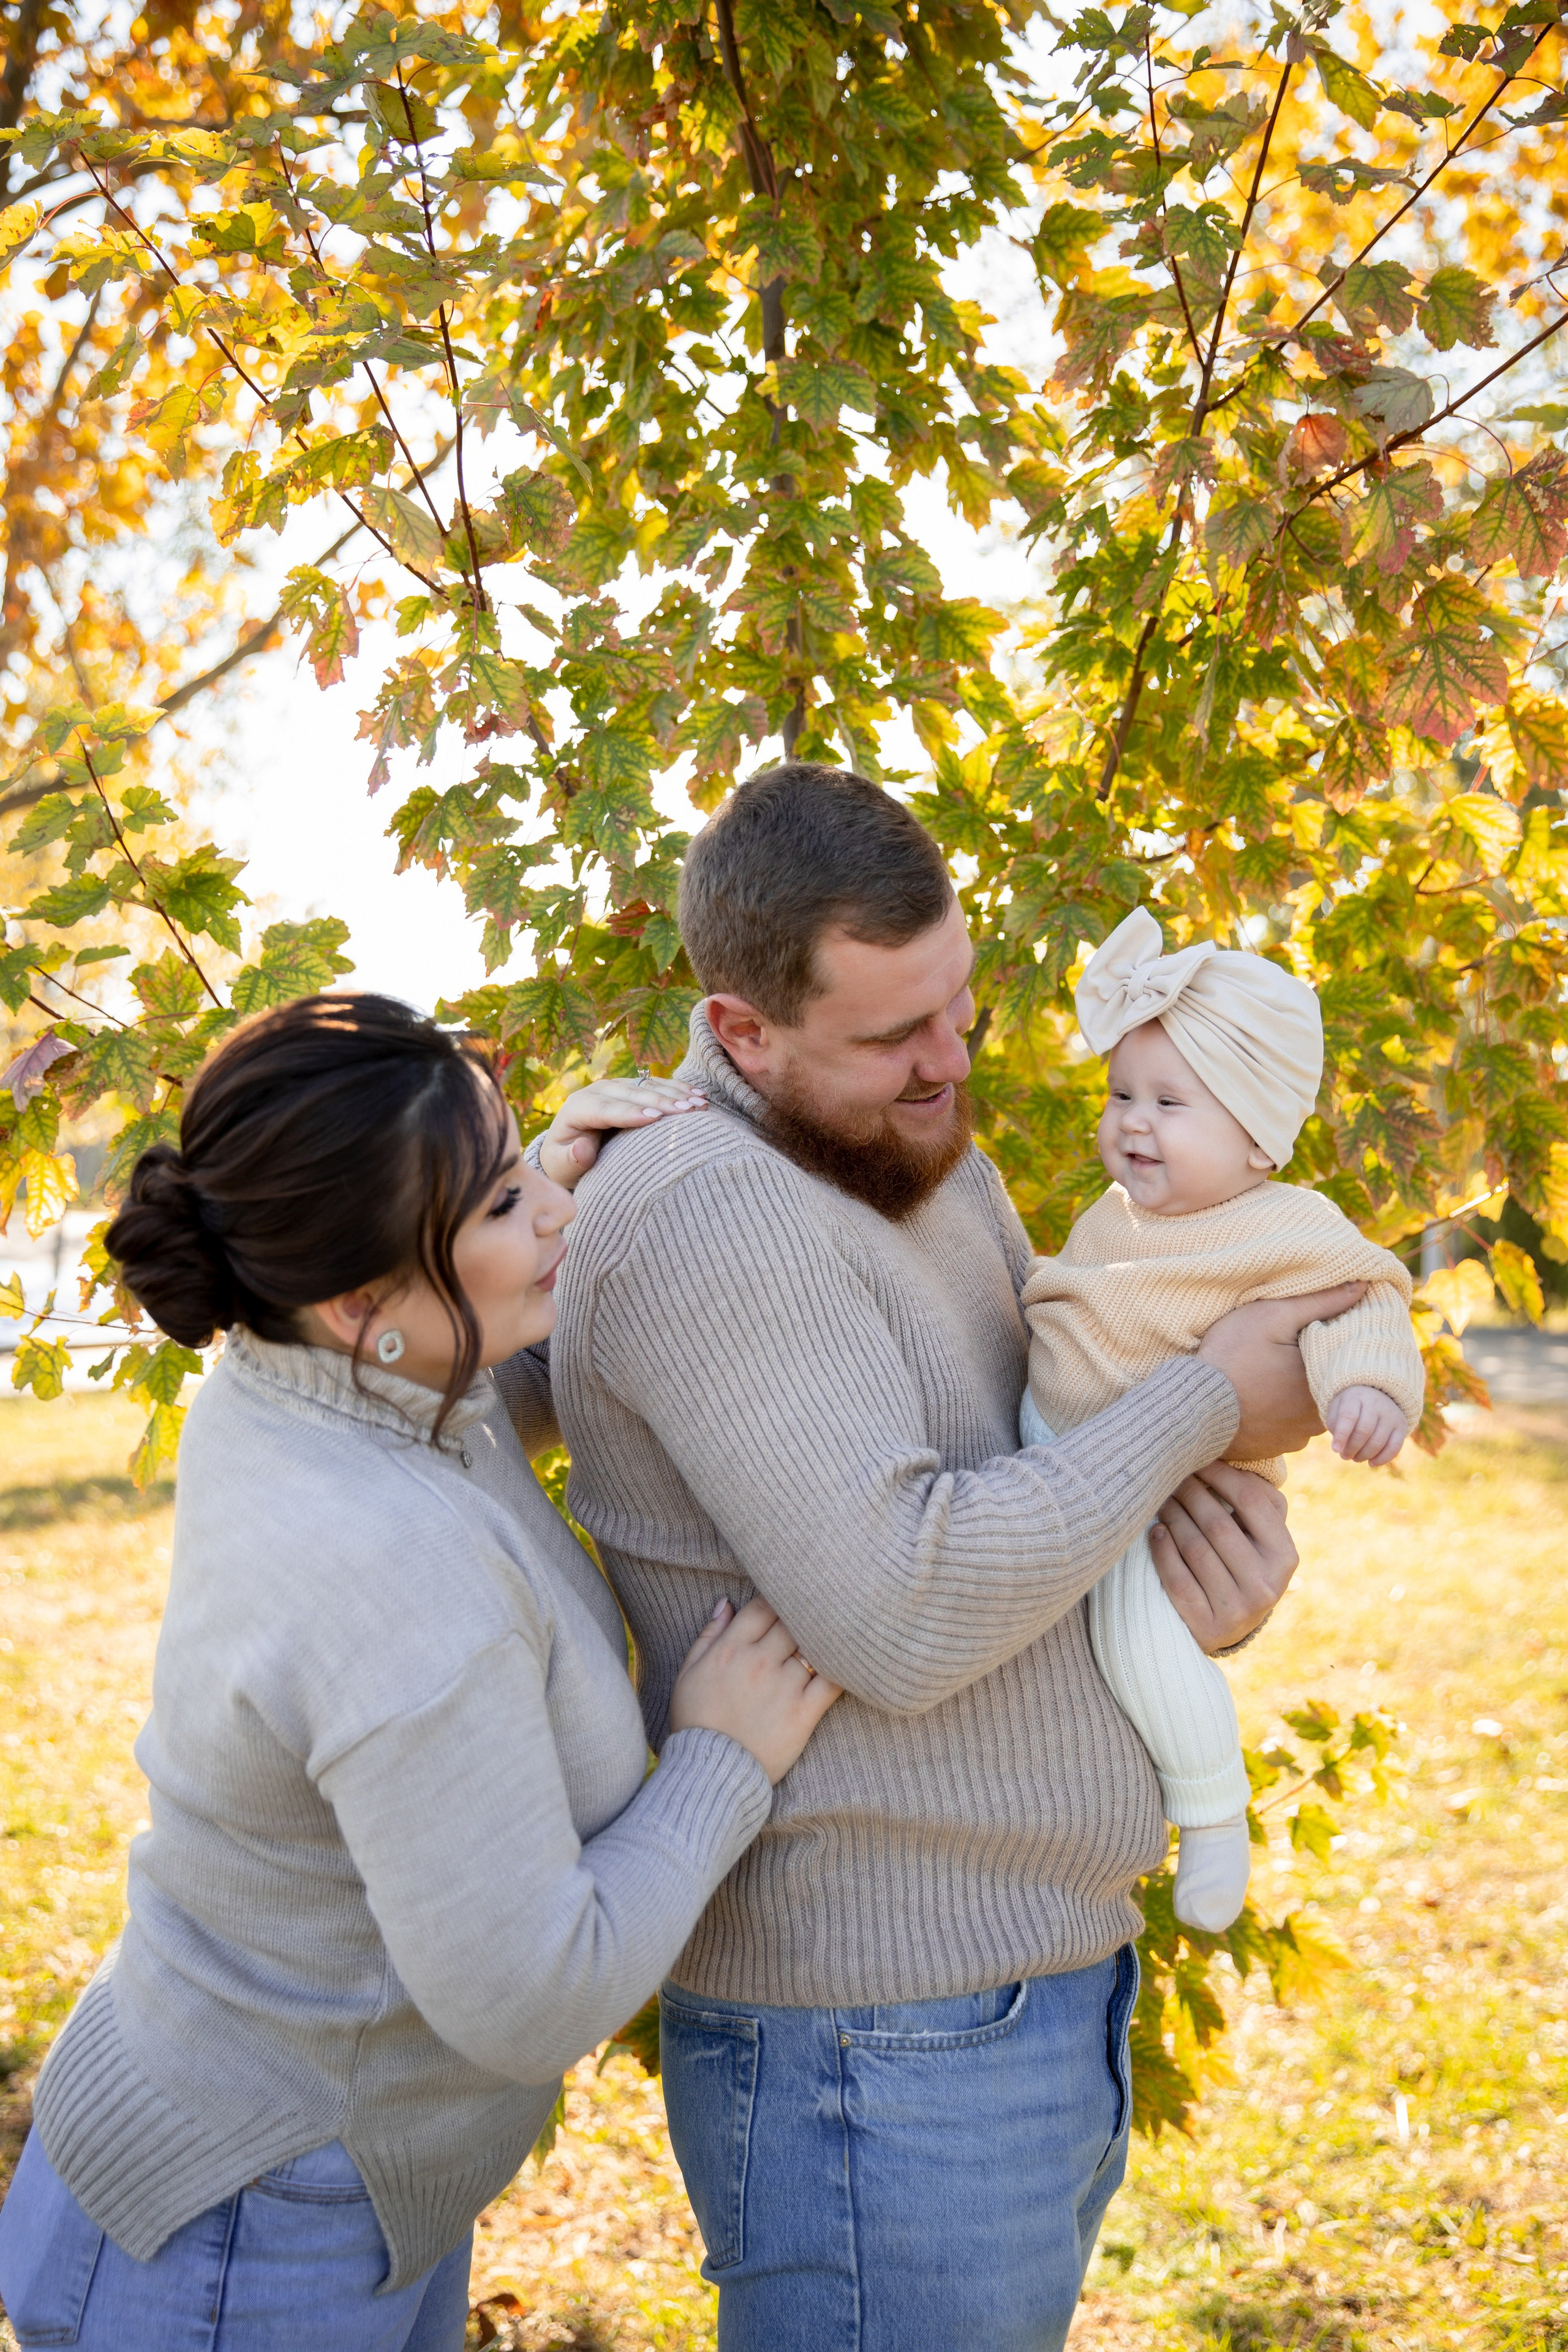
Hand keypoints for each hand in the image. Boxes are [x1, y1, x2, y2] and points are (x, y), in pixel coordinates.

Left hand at [537, 1075, 705, 1189]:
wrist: (569, 1149)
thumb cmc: (566, 1163)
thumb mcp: (562, 1167)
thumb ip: (571, 1159)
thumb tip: (582, 1149)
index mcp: (578, 1108)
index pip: (606, 1109)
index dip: (630, 1112)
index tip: (655, 1118)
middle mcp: (598, 1091)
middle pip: (632, 1094)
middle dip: (660, 1101)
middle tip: (687, 1111)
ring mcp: (617, 1086)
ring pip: (648, 1086)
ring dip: (676, 1095)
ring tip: (700, 1104)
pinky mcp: (632, 1087)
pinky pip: (657, 1085)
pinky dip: (679, 1090)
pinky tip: (699, 1096)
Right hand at [668, 1596, 841, 1783]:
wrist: (709, 1775)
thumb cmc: (697, 1723)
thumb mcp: (688, 1674)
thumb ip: (709, 1635)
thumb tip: (726, 1603)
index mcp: (730, 1649)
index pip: (764, 1606)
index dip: (780, 1598)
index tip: (789, 1600)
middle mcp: (758, 1662)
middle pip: (793, 1620)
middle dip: (803, 1615)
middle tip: (817, 1613)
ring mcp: (783, 1687)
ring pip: (814, 1647)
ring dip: (824, 1639)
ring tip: (836, 1633)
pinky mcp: (803, 1714)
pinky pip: (832, 1682)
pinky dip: (843, 1668)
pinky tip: (850, 1660)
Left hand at [1149, 1462, 1297, 1653]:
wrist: (1230, 1625)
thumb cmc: (1243, 1565)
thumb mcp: (1262, 1539)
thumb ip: (1257, 1502)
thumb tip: (1228, 1459)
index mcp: (1284, 1556)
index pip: (1251, 1500)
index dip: (1220, 1474)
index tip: (1198, 1459)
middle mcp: (1266, 1585)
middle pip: (1217, 1523)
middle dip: (1190, 1493)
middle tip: (1172, 1477)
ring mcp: (1237, 1609)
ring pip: (1194, 1549)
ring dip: (1173, 1517)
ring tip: (1162, 1500)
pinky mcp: (1208, 1627)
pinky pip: (1177, 1579)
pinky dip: (1163, 1550)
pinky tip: (1157, 1531)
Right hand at [1197, 1283, 1366, 1457]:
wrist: (1193, 1406)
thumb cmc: (1232, 1357)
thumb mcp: (1274, 1316)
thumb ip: (1321, 1302)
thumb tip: (1363, 1286)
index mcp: (1326, 1383)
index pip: (1345, 1360)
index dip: (1333, 1343)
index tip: (1314, 1332)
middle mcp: (1320, 1417)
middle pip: (1330, 1385)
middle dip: (1317, 1369)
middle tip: (1291, 1352)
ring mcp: (1298, 1437)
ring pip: (1312, 1408)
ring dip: (1300, 1393)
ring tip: (1275, 1375)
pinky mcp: (1277, 1448)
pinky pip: (1290, 1427)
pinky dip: (1282, 1412)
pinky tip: (1264, 1397)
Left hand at [1324, 1383, 1405, 1466]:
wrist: (1375, 1396)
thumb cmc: (1351, 1408)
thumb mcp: (1337, 1409)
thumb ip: (1335, 1425)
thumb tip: (1340, 1447)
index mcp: (1356, 1396)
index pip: (1348, 1416)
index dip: (1341, 1435)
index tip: (1335, 1450)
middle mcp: (1376, 1403)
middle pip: (1364, 1431)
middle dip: (1352, 1448)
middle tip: (1344, 1456)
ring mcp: (1391, 1414)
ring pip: (1378, 1441)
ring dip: (1364, 1455)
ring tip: (1355, 1458)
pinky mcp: (1401, 1426)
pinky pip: (1394, 1447)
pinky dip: (1382, 1459)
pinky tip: (1371, 1463)